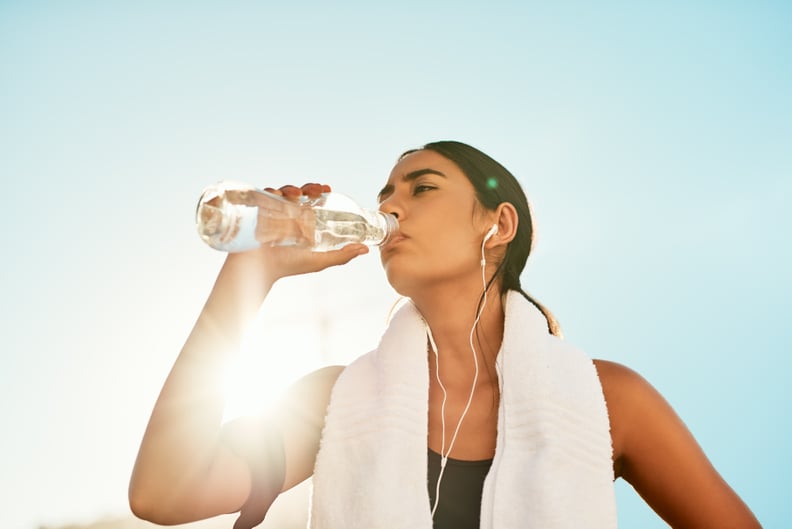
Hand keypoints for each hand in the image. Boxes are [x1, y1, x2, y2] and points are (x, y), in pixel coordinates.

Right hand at [228, 183, 368, 281]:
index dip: (318, 191)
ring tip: (296, 194)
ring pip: (282, 192)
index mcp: (302, 222)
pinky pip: (263, 196)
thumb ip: (342, 255)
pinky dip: (270, 191)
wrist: (260, 271)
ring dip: (291, 188)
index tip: (327, 188)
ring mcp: (272, 212)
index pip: (311, 200)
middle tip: (316, 189)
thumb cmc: (289, 266)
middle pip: (299, 193)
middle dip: (307, 187)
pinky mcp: (257, 212)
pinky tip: (277, 194)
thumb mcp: (319, 261)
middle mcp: (287, 214)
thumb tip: (366, 249)